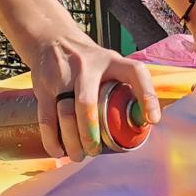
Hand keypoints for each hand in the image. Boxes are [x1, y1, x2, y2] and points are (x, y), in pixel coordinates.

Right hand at [27, 28, 161, 161]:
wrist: (52, 40)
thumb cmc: (90, 62)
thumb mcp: (110, 63)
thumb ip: (125, 87)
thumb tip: (143, 124)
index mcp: (112, 61)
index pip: (135, 73)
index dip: (147, 96)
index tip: (152, 120)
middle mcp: (88, 66)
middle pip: (87, 103)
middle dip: (91, 134)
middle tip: (95, 152)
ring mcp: (62, 75)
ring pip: (65, 114)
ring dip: (72, 141)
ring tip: (79, 155)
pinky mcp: (43, 86)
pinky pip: (47, 118)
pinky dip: (52, 139)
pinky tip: (59, 151)